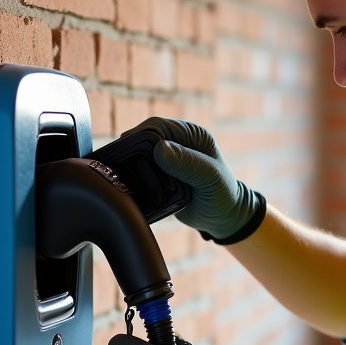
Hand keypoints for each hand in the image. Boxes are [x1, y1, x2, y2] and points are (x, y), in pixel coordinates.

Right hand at [123, 118, 264, 242]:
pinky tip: (130, 187)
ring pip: (137, 155)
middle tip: (122, 170)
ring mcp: (166, 158)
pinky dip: (133, 178)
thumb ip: (187, 163)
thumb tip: (160, 150)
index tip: (128, 153)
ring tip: (123, 179)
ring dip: (130, 166)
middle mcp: (176, 142)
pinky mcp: (158, 173)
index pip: (157, 126)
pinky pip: (138, 170)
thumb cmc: (223, 195)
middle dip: (132, 152)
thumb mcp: (209, 178)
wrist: (222, 218)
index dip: (139, 136)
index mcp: (191, 134)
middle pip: (142, 139)